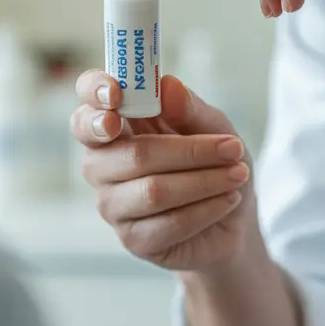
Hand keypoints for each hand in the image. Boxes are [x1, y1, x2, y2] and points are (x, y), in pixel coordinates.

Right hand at [70, 70, 259, 272]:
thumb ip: (189, 108)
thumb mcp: (213, 127)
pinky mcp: (133, 239)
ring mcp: (113, 205)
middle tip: (233, 147)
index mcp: (112, 129)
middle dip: (191, 151)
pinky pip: (168, 224)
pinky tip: (229, 199)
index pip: (86, 111)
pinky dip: (207, 208)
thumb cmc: (213, 163)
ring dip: (206, 181)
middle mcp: (101, 166)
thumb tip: (167, 85)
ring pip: (154, 191)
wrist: (232, 219)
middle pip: (134, 155)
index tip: (115, 93)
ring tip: (238, 174)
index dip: (92, 97)